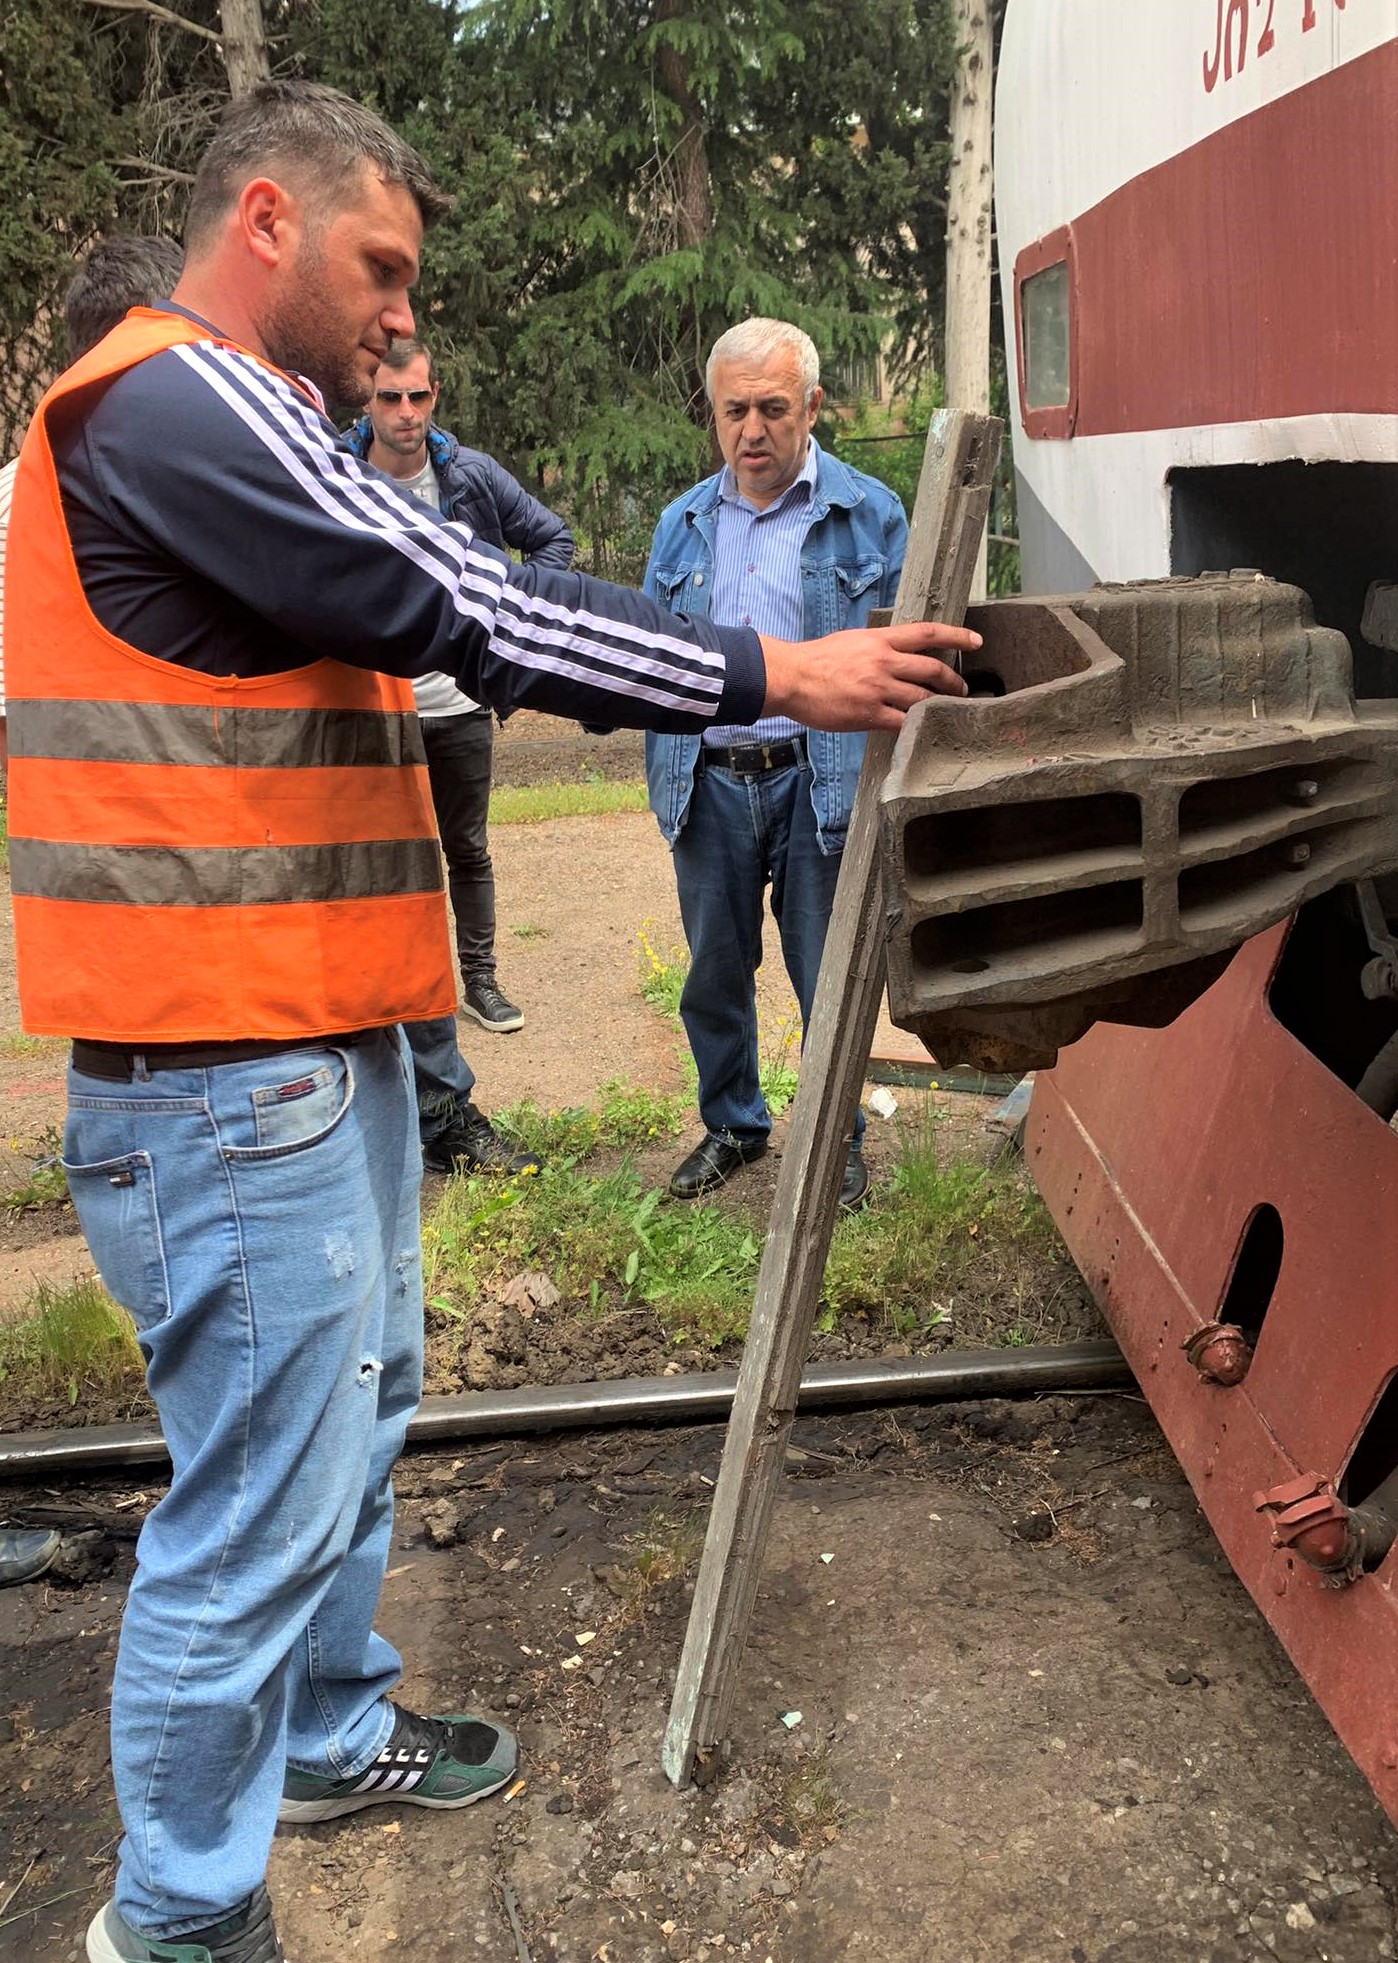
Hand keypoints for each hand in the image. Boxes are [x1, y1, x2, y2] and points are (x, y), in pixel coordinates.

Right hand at [758, 620, 980, 732]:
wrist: (792, 677)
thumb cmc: (816, 659)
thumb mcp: (851, 641)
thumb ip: (878, 648)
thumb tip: (897, 655)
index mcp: (880, 640)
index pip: (927, 634)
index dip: (956, 635)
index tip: (976, 640)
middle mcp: (883, 662)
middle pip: (932, 669)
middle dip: (953, 680)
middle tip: (962, 688)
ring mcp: (878, 689)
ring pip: (921, 698)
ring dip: (938, 706)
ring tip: (945, 711)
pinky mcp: (869, 714)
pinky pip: (901, 722)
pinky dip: (915, 726)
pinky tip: (921, 730)